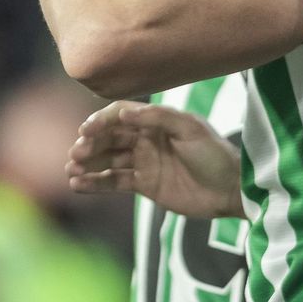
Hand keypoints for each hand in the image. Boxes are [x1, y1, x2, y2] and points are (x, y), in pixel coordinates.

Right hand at [67, 101, 244, 217]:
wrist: (231, 190)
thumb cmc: (215, 155)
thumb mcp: (191, 129)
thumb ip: (159, 117)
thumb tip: (124, 111)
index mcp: (157, 121)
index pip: (120, 115)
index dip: (101, 121)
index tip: (85, 131)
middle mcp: (147, 138)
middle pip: (110, 137)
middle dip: (90, 144)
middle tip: (76, 154)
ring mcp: (144, 161)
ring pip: (108, 159)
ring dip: (88, 163)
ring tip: (71, 171)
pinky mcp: (145, 185)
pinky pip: (114, 181)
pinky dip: (95, 183)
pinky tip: (78, 184)